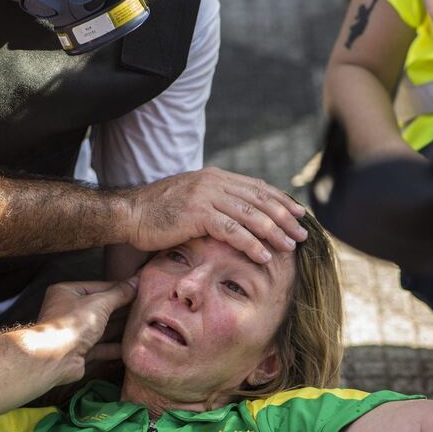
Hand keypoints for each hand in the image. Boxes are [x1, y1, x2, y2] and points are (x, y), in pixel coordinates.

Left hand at [28, 278, 137, 386]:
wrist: (56, 358)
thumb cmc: (73, 323)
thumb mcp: (100, 303)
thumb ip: (120, 293)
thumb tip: (136, 281)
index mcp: (67, 292)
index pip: (99, 287)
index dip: (120, 288)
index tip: (140, 288)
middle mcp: (68, 311)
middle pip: (101, 308)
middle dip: (122, 309)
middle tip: (145, 307)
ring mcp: (74, 332)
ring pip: (102, 328)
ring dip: (120, 328)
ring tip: (141, 325)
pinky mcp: (79, 351)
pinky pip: (100, 346)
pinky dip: (114, 346)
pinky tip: (130, 345)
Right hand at [125, 167, 306, 262]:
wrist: (130, 213)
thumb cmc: (158, 212)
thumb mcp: (192, 200)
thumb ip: (215, 203)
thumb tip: (237, 217)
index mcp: (215, 177)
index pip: (256, 187)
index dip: (280, 200)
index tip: (298, 214)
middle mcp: (214, 182)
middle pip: (259, 199)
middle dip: (284, 217)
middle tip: (302, 234)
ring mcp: (206, 196)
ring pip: (250, 214)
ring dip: (274, 231)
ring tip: (290, 246)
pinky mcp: (197, 213)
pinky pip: (232, 230)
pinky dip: (252, 243)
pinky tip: (265, 254)